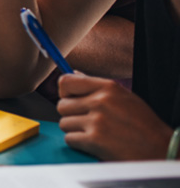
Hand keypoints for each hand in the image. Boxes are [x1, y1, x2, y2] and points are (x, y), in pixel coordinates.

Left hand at [57, 73, 171, 160]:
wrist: (160, 149)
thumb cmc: (143, 124)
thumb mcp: (124, 97)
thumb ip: (97, 86)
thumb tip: (74, 74)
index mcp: (108, 87)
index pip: (66, 81)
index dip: (64, 92)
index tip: (71, 99)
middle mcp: (100, 101)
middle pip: (61, 105)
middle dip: (71, 114)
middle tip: (87, 121)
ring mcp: (97, 121)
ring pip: (64, 123)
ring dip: (75, 130)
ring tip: (95, 133)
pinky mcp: (94, 140)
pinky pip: (69, 139)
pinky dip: (78, 143)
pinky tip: (95, 143)